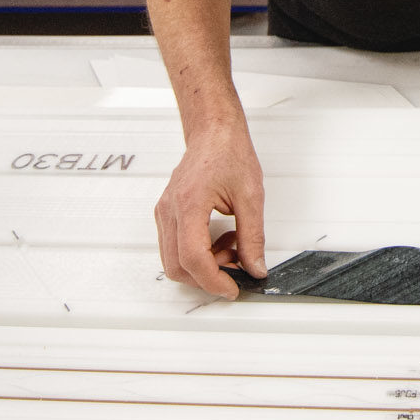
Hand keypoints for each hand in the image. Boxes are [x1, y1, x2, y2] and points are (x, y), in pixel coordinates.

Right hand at [154, 122, 265, 297]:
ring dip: (203, 265)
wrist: (213, 131)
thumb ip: (253, 237)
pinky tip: (221, 239)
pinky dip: (198, 253)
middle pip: (177, 266)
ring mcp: (165, 212)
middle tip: (236, 268)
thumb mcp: (251, 196)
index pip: (193, 258)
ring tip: (232, 246)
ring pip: (174, 260)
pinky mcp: (167, 214)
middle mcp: (170, 211)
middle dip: (207, 277)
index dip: (213, 280)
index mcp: (189, 204)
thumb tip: (255, 267)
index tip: (233, 288)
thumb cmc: (228, 152)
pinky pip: (176, 247)